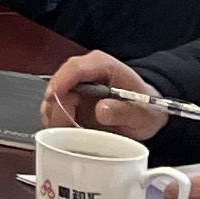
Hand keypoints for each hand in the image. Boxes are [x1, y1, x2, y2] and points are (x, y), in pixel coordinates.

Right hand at [42, 52, 170, 137]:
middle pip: (60, 84)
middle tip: (65, 127)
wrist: (146, 114)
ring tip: (70, 133)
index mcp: (102, 65)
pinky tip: (69, 132)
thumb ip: (123, 112)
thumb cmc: (145, 108)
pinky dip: (58, 122)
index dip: (61, 82)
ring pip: (53, 98)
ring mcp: (75, 85)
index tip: (53, 99)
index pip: (75, 68)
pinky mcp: (71, 100)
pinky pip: (55, 109)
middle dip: (58, 107)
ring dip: (56, 117)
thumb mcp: (141, 114)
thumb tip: (101, 110)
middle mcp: (84, 71)